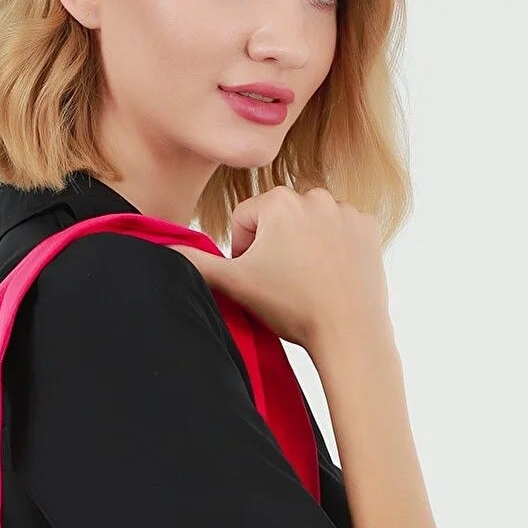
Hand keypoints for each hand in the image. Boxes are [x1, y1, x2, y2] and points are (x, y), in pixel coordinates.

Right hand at [169, 184, 390, 352]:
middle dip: (273, 246)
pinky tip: (330, 276)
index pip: (244, 220)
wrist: (349, 333)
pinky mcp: (368, 227)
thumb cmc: (292, 308)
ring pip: (308, 225)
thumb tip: (160, 246)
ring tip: (306, 281)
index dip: (243, 252)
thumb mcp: (234, 285)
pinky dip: (332, 250)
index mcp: (278, 200)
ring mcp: (345, 210)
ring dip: (302, 246)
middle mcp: (314, 194)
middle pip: (277, 219)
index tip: (257, 278)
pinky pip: (339, 232)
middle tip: (281, 283)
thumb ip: (195, 262)